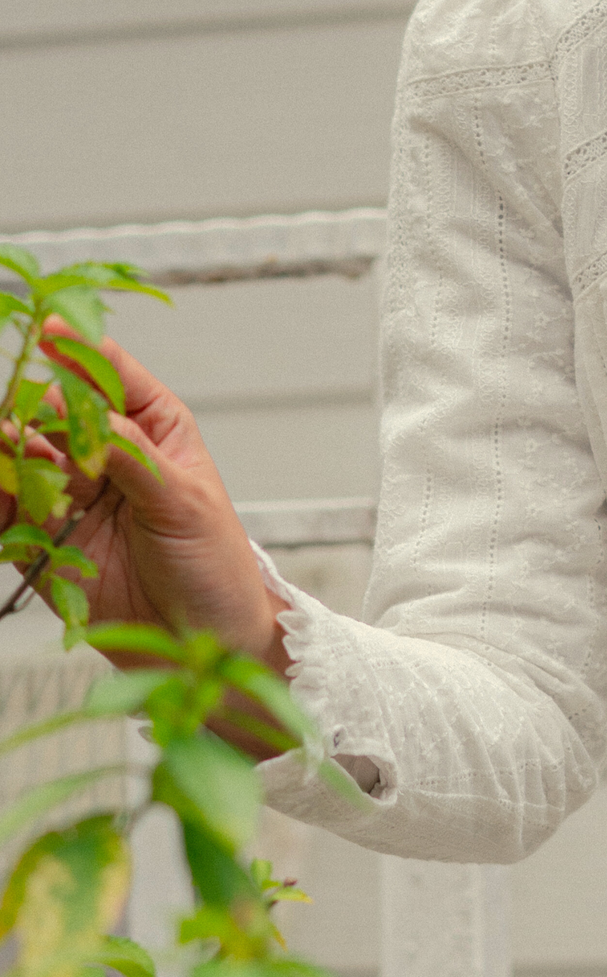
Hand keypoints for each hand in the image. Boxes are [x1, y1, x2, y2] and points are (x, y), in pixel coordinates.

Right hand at [10, 329, 290, 739]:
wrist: (207, 645)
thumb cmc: (215, 568)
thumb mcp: (183, 502)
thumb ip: (129, 454)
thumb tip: (79, 411)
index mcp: (153, 430)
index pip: (108, 373)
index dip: (75, 348)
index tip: (44, 332)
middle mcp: (108, 454)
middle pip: (53, 409)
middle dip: (32, 406)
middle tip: (24, 420)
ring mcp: (74, 495)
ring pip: (22, 455)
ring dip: (9, 450)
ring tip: (10, 451)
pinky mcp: (47, 541)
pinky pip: (7, 512)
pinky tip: (1, 492)